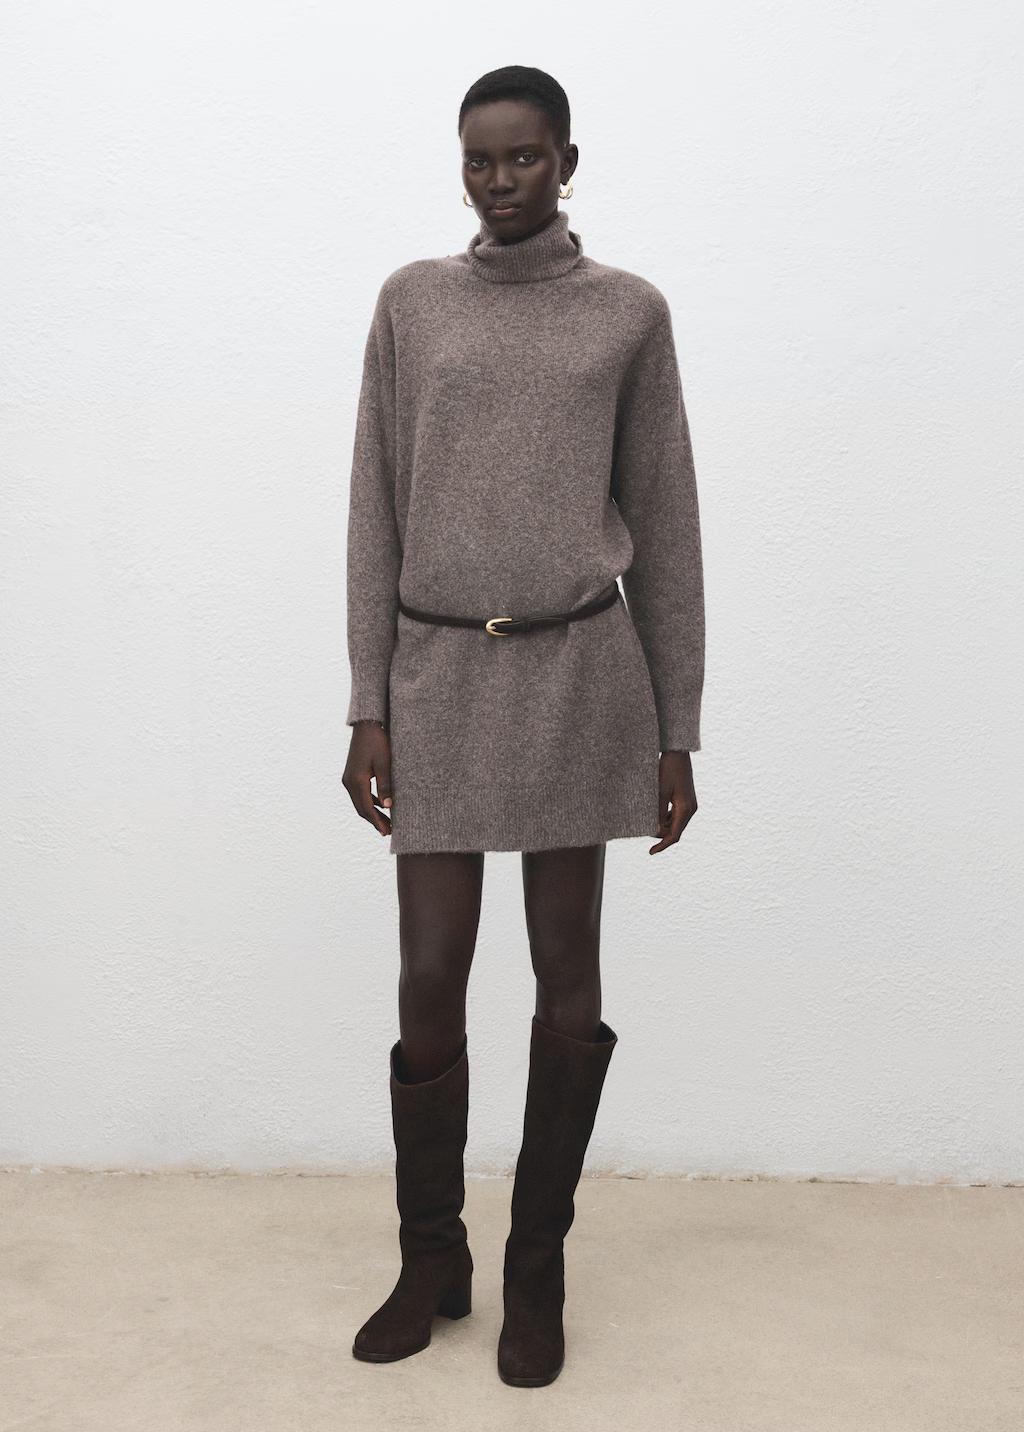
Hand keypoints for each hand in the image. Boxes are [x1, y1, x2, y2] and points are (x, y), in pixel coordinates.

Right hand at [342, 721, 392, 838]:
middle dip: (374, 821)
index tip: (387, 832)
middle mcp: (349, 782)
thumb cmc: (377, 742)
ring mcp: (348, 778)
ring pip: (360, 802)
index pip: (366, 808)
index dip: (377, 822)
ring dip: (372, 813)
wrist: (366, 726)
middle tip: (389, 832)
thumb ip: (385, 786)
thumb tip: (388, 807)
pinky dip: (369, 802)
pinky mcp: (352, 774)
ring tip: (387, 822)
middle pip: (361, 808)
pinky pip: (360, 794)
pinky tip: (380, 806)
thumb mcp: (385, 764)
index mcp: (356, 781)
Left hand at [649, 750, 696, 853]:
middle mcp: (690, 809)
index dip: (662, 845)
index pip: (674, 835)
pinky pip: (676, 816)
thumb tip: (654, 831)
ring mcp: (689, 805)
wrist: (677, 753)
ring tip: (647, 821)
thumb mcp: (659, 791)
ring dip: (662, 826)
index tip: (650, 852)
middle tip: (643, 829)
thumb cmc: (667, 769)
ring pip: (675, 824)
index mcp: (685, 809)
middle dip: (660, 834)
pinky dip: (665, 819)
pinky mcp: (686, 800)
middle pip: (675, 831)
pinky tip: (655, 814)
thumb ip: (658, 812)